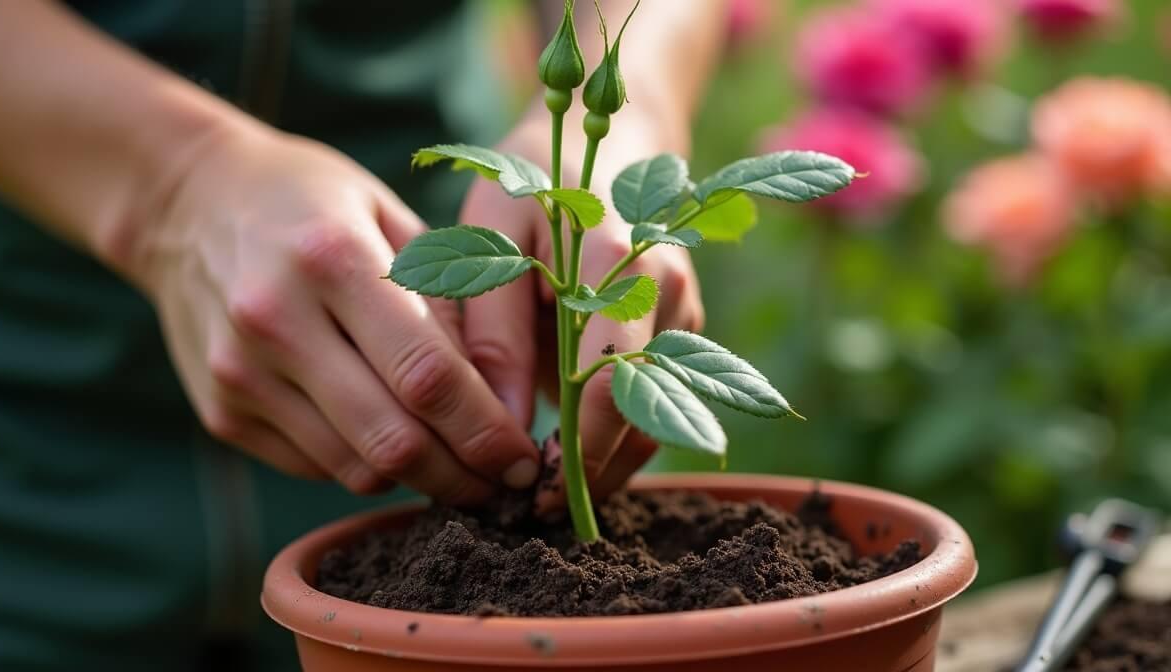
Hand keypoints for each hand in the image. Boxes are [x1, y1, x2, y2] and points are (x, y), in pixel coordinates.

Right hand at [125, 124, 539, 502]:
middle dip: (463, 477)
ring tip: (457, 465)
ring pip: (354, 468)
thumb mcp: (389, 217)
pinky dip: (364, 464)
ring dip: (418, 480)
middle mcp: (276, 321)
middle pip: (392, 440)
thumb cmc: (313, 203)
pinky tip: (386, 436)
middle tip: (502, 484)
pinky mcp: (220, 412)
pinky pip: (316, 467)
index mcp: (332, 258)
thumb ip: (446, 300)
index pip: (427, 374)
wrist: (187, 202)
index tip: (526, 460)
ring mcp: (240, 373)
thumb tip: (502, 397)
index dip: (486, 430)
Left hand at [459, 108, 703, 510]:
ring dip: (608, 462)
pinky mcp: (685, 327)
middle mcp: (666, 292)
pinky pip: (659, 397)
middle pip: (644, 412)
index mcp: (618, 262)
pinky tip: (573, 456)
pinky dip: (620, 435)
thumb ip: (493, 330)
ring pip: (658, 414)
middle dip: (593, 472)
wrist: (607, 143)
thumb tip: (501, 431)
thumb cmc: (531, 185)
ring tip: (549, 495)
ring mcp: (684, 311)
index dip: (577, 451)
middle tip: (536, 512)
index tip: (532, 494)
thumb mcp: (491, 235)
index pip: (611, 383)